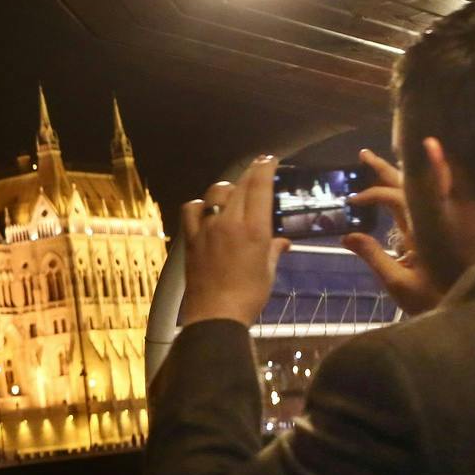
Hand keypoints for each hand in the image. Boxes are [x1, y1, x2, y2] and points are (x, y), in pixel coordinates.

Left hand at [179, 157, 289, 326]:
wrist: (215, 314)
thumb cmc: (249, 295)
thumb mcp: (268, 272)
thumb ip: (274, 251)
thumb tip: (283, 242)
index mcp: (254, 228)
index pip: (259, 187)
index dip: (265, 168)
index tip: (270, 159)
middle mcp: (229, 222)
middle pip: (239, 185)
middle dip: (251, 173)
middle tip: (258, 167)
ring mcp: (207, 228)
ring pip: (215, 192)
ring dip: (226, 188)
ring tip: (233, 193)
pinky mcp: (191, 239)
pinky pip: (192, 210)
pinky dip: (200, 205)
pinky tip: (206, 210)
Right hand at [340, 148, 442, 314]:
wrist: (471, 308)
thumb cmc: (433, 299)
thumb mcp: (398, 284)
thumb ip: (373, 257)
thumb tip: (346, 236)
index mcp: (422, 231)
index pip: (396, 198)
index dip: (373, 194)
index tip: (352, 201)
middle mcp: (433, 221)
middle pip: (410, 185)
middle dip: (386, 169)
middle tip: (364, 153)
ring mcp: (441, 224)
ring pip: (422, 189)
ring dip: (401, 174)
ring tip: (381, 162)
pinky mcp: (445, 231)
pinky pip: (433, 200)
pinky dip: (422, 186)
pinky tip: (408, 184)